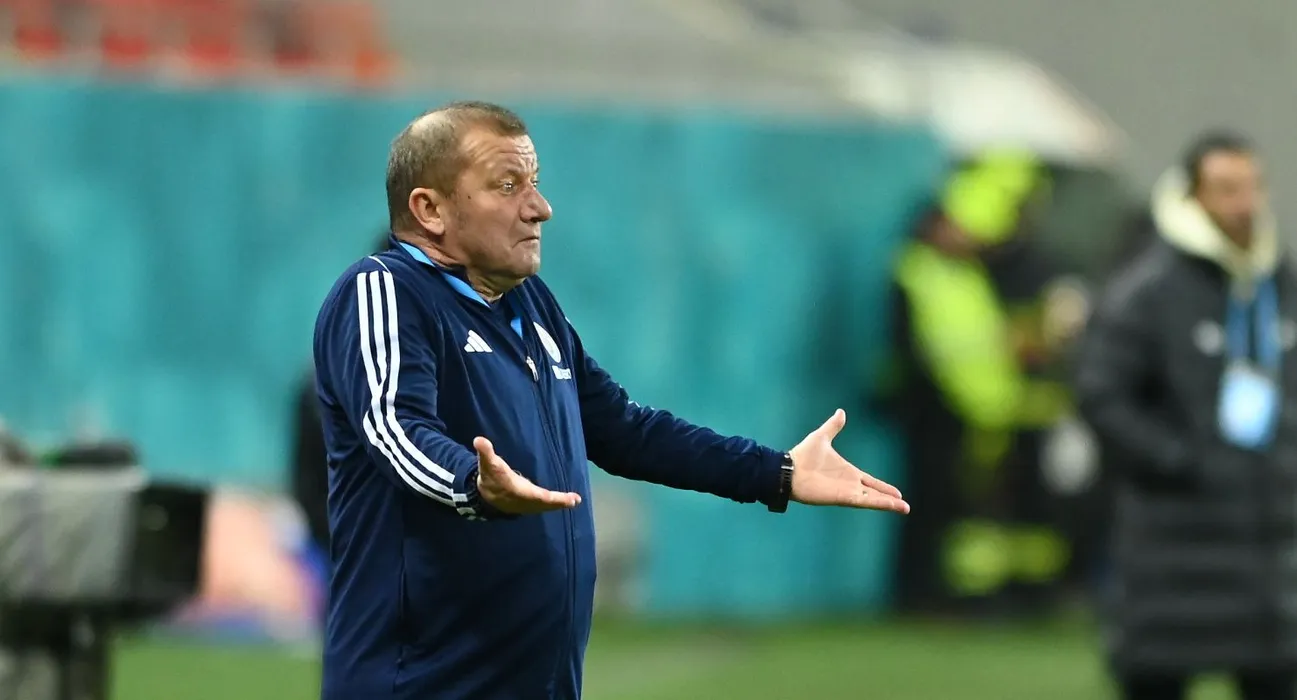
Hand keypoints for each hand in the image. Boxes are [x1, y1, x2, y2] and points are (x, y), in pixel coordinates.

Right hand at [474, 437, 581, 514]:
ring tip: (575, 501)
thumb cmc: (490, 477)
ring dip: (560, 504)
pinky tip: (567, 501)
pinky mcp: (530, 503)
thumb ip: (485, 452)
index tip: (558, 498)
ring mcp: (528, 504)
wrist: (484, 495)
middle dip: (558, 502)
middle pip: (544, 503)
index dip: (547, 498)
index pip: (535, 495)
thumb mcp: (488, 464)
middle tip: (574, 501)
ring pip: (546, 505)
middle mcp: (525, 500)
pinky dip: (555, 503)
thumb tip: (478, 440)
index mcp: (518, 491)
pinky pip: (545, 505)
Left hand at [788, 409, 909, 513]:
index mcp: (848, 472)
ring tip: (905, 508)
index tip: (898, 492)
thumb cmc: (803, 455)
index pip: (871, 481)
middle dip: (890, 498)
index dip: (884, 486)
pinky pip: (864, 501)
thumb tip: (841, 411)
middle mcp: (850, 484)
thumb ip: (833, 426)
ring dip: (889, 503)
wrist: (789, 469)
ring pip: (873, 499)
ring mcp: (847, 491)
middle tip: (905, 506)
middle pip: (875, 493)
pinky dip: (879, 503)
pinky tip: (891, 505)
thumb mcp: (822, 436)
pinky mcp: (843, 497)